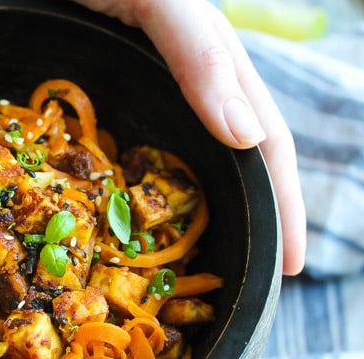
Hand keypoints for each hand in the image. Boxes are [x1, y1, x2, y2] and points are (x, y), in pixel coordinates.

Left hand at [74, 0, 306, 274]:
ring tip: (217, 258)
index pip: (268, 143)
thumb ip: (200, 54)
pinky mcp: (114, 88)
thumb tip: (247, 138)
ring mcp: (153, 85)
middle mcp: (192, 79)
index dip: (285, 204)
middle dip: (258, 218)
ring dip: (212, 209)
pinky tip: (151, 212)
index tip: (293, 266)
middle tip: (263, 281)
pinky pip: (145, 146)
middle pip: (239, 158)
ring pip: (196, 157)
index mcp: (218, 61)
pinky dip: (155, 187)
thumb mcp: (163, 0)